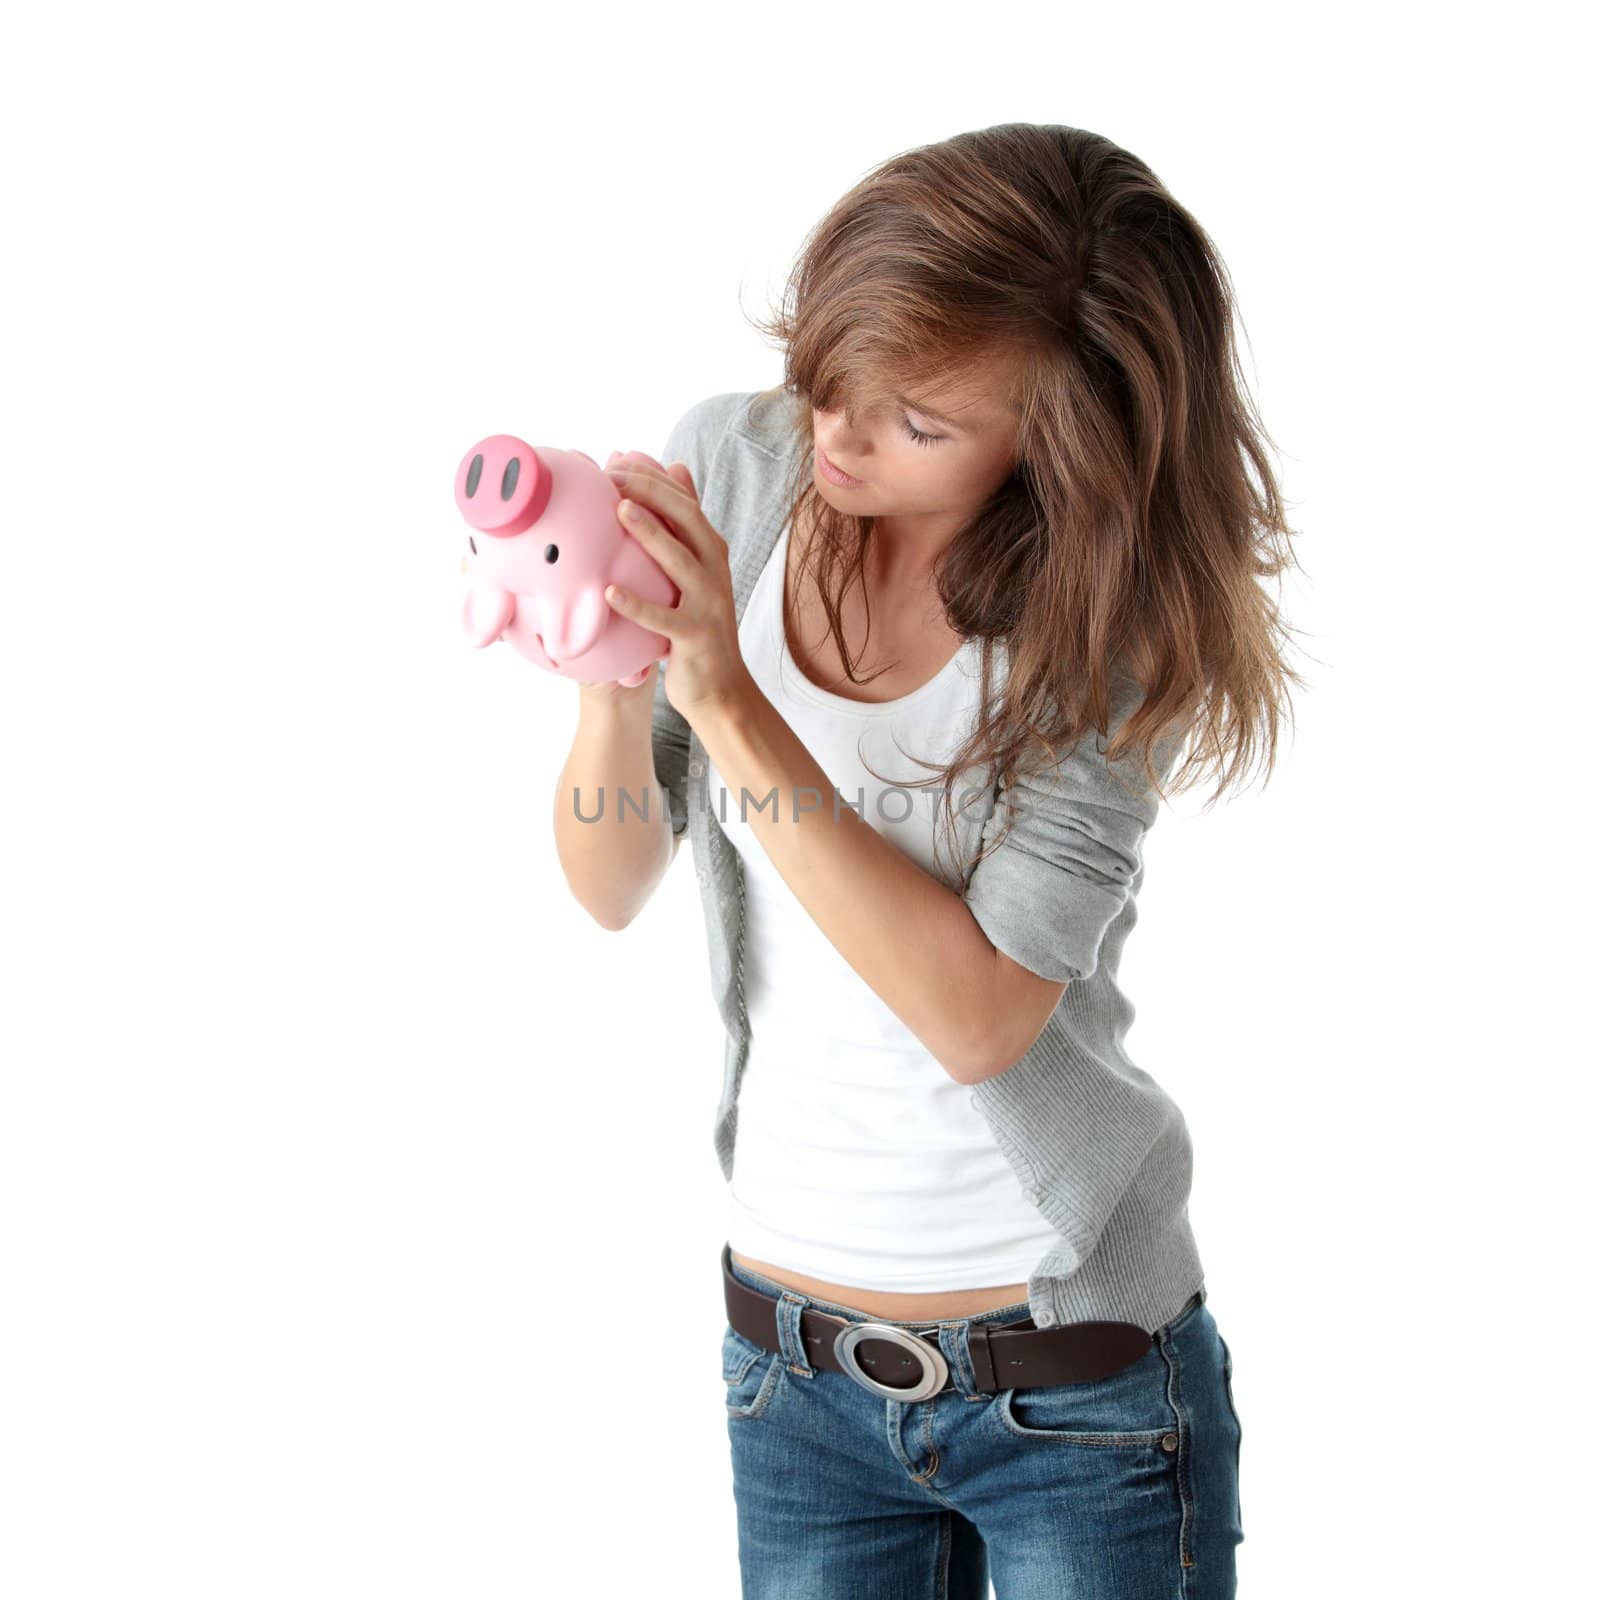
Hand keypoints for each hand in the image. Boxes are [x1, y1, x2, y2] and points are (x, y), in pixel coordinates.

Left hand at [602, 457, 755, 723]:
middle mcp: (715, 572)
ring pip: (680, 562)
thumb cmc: (696, 626)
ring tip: (619, 511)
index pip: (685, 503)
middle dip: (651, 492)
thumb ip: (685, 524)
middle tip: (612, 476)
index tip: (616, 462)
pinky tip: (611, 591)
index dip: (653, 478)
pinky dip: (637, 605)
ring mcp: (708, 604)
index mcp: (711, 552)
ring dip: (650, 534)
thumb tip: (677, 466)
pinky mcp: (696, 638)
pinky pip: (664, 619)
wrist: (721, 689)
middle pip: (688, 520)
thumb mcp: (694, 570)